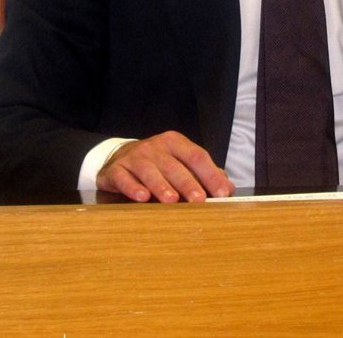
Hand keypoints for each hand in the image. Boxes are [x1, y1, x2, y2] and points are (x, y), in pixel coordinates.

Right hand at [96, 131, 234, 202]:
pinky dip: (132, 187)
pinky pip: (124, 177)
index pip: (196, 156)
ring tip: (171, 200)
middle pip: (174, 165)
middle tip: (198, 200)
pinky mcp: (116, 169)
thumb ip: (203, 174)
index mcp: (175, 143)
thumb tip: (226, 189)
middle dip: (188, 183)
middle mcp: (155, 147)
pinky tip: (141, 197)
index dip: (210, 174)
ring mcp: (135, 157)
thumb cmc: (158, 164)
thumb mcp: (180, 162)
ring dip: (161, 186)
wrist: (121, 157)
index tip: (221, 193)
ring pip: (149, 171)